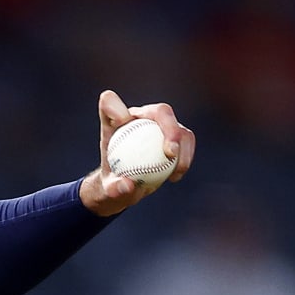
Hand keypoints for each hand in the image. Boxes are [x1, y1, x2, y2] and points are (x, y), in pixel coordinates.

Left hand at [79, 90, 194, 216]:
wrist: (125, 185)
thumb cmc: (112, 183)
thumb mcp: (108, 190)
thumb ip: (114, 188)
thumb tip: (129, 185)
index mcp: (114, 122)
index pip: (110, 104)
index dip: (115, 107)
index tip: (120, 121)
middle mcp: (138, 117)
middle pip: (158, 111)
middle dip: (169, 127)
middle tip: (171, 153)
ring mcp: (158, 124)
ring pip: (178, 125)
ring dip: (182, 145)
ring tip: (177, 170)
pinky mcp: (173, 134)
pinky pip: (186, 140)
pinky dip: (186, 157)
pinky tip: (177, 175)